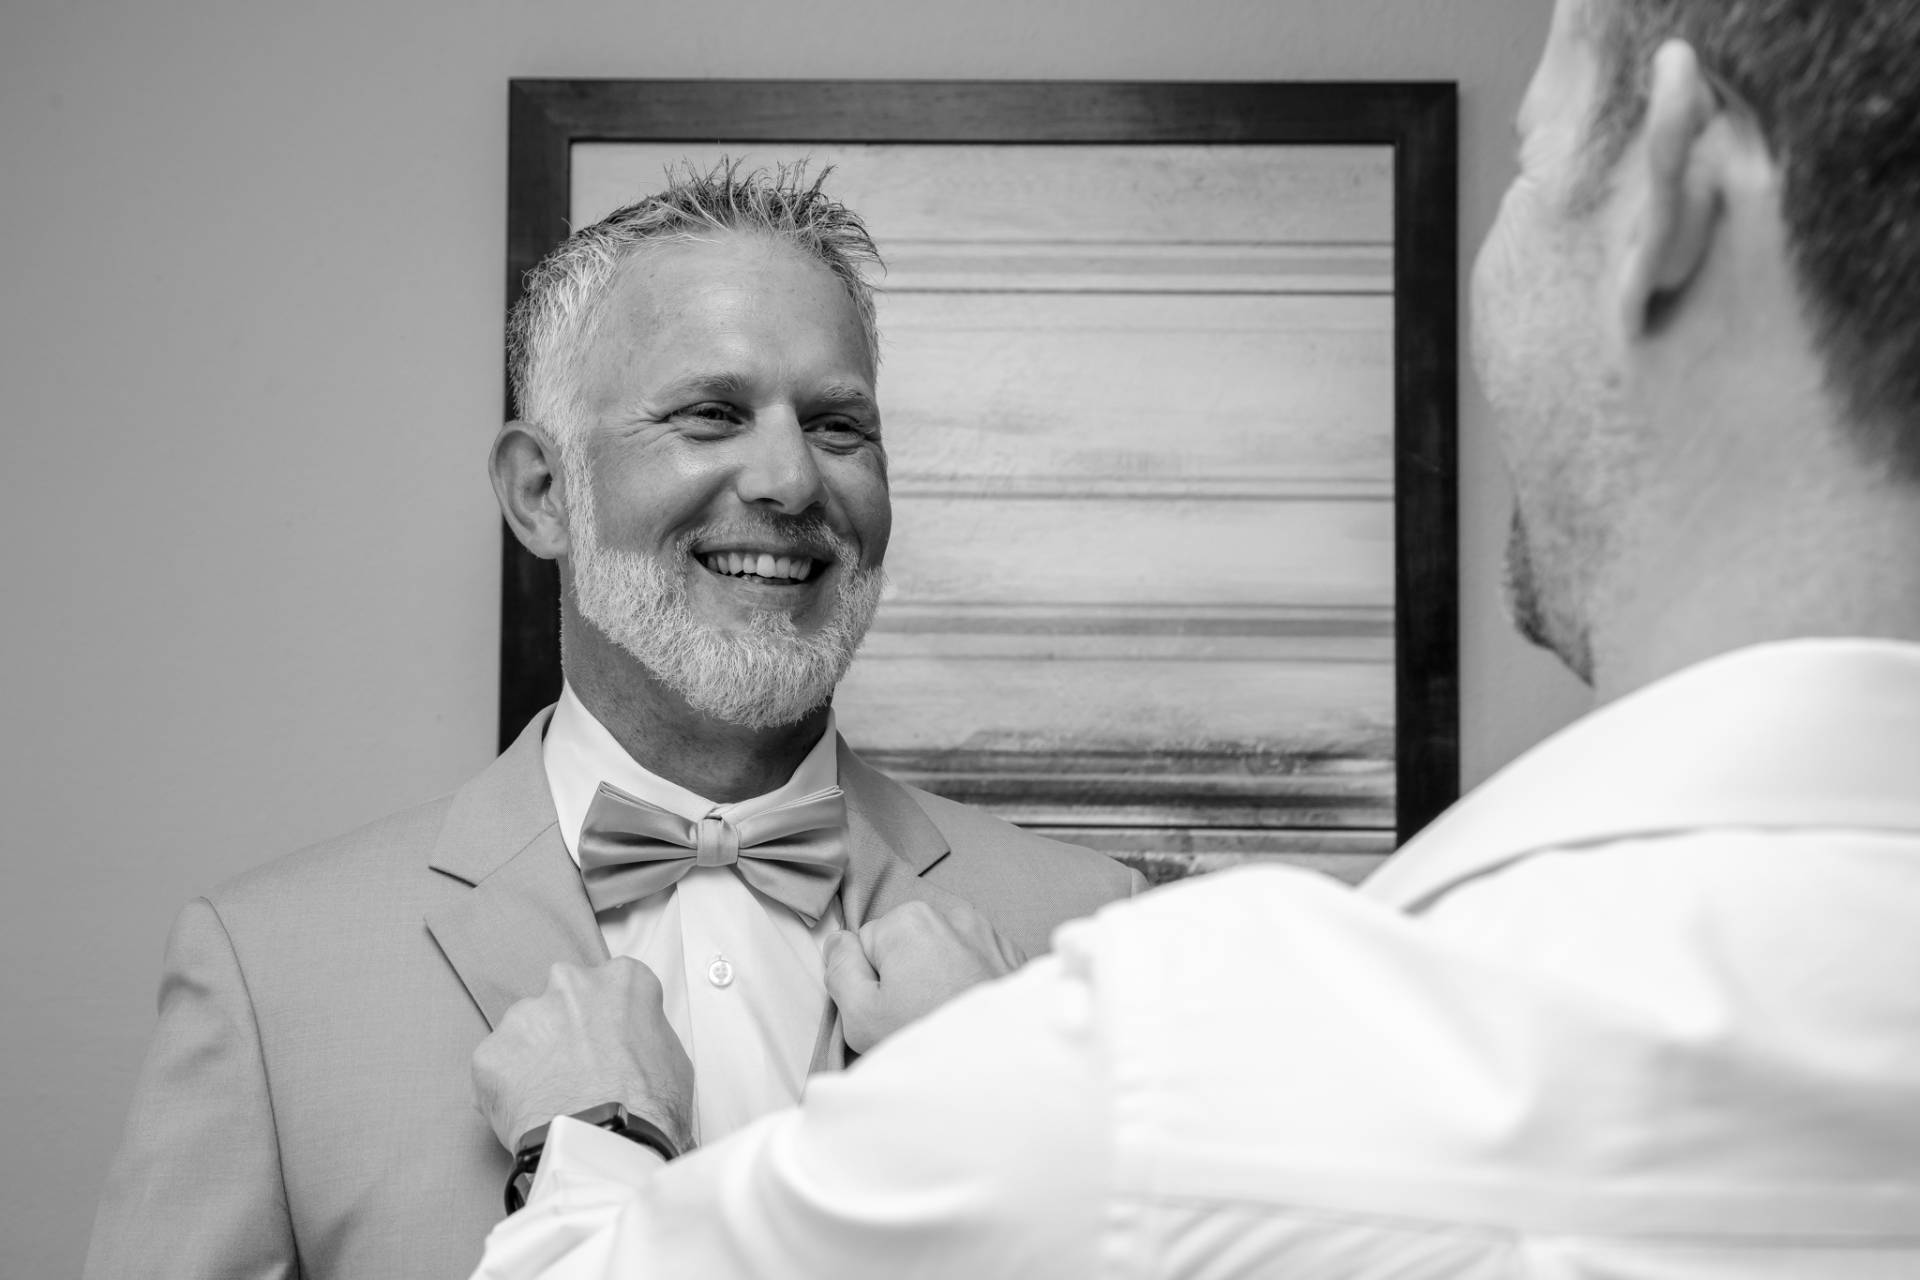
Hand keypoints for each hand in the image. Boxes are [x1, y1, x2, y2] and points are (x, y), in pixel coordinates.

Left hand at [470, 957, 693, 1154]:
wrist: (606, 1146)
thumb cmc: (646, 1110)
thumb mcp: (674, 1060)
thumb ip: (644, 1034)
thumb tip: (632, 1049)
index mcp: (621, 981)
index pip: (611, 986)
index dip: (609, 1020)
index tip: (607, 1044)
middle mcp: (570, 984)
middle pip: (563, 999)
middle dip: (567, 1029)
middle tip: (579, 1071)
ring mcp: (526, 1016)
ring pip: (525, 1031)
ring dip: (535, 1058)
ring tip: (554, 1098)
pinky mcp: (492, 1052)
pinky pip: (496, 1067)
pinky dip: (507, 1088)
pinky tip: (531, 1112)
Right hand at [824, 897, 1025, 1053]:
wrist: (1004, 1072)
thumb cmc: (932, 1043)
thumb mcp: (860, 1015)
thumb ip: (839, 968)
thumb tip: (839, 942)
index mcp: (910, 921)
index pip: (865, 946)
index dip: (869, 985)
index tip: (888, 1012)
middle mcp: (953, 915)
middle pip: (905, 948)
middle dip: (905, 979)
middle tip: (914, 1020)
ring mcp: (989, 935)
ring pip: (941, 957)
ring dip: (938, 982)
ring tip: (945, 1021)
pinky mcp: (1013, 958)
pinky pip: (974, 967)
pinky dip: (969, 986)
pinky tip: (969, 1016)